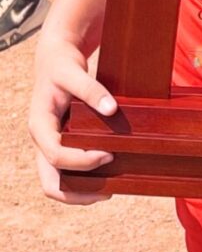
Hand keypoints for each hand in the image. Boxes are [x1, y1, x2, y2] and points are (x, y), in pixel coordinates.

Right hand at [29, 37, 117, 204]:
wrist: (55, 58)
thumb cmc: (62, 64)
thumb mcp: (74, 72)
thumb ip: (91, 90)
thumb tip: (112, 110)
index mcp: (40, 126)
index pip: (57, 156)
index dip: (83, 160)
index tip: (109, 154)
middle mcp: (41, 140)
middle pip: (50, 182)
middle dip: (77, 193)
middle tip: (108, 191)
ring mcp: (48, 144)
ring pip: (57, 182)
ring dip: (80, 191)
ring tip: (109, 189)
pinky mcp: (59, 142)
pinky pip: (66, 170)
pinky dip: (82, 178)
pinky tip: (105, 174)